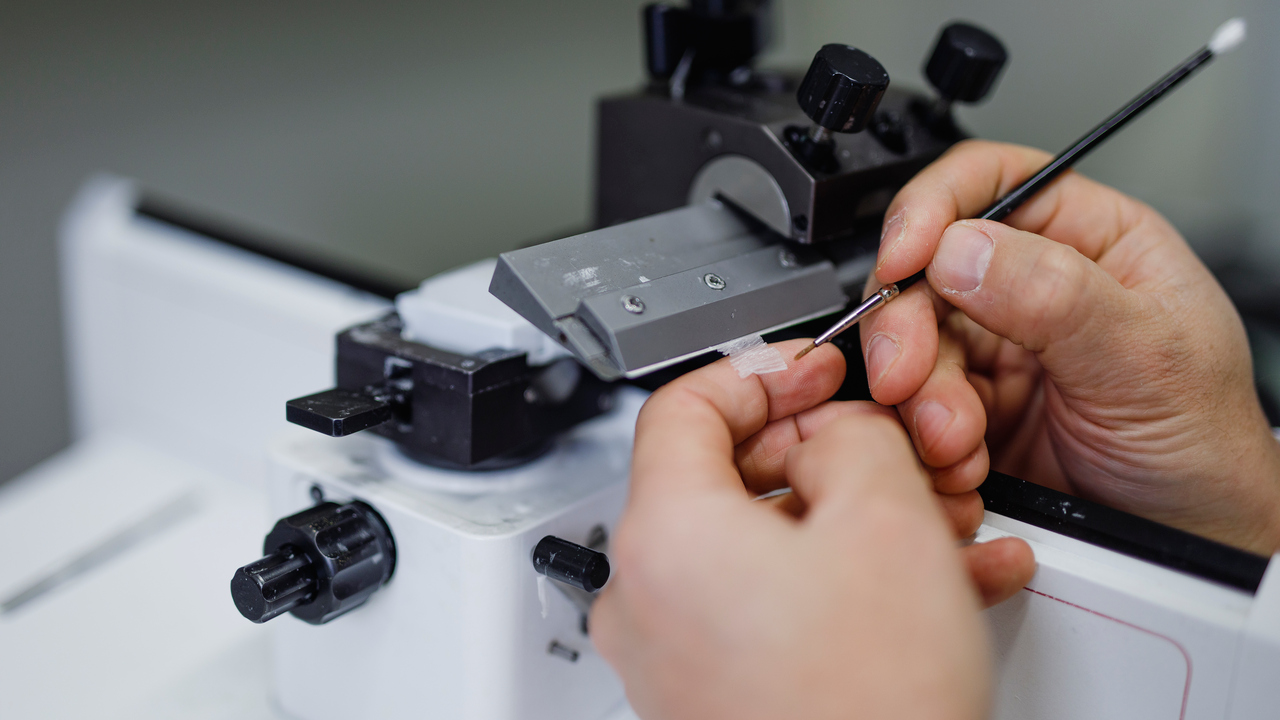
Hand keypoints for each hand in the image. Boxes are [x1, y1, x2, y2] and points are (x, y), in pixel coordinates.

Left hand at [591, 339, 1033, 719]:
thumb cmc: (864, 704)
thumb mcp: (882, 517)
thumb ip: (850, 435)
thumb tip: (833, 429)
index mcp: (665, 534)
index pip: (684, 404)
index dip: (759, 373)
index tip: (812, 371)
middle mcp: (651, 596)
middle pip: (726, 477)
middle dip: (823, 455)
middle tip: (889, 454)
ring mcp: (678, 654)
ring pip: (765, 547)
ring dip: (852, 522)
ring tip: (938, 526)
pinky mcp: (715, 697)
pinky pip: (774, 608)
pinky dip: (842, 583)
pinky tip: (930, 586)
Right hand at [862, 139, 1279, 554]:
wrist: (1190, 545)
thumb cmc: (1203, 446)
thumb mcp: (1146, 359)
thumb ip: (1058, 297)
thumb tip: (963, 251)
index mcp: (1089, 240)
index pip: (990, 183)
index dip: (933, 208)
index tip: (905, 258)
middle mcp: (1031, 285)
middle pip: (926, 268)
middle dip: (909, 327)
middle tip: (909, 380)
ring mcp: (994, 348)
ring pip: (909, 342)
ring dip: (917, 397)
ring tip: (956, 444)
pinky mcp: (965, 408)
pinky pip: (908, 405)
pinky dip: (918, 438)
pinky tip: (959, 464)